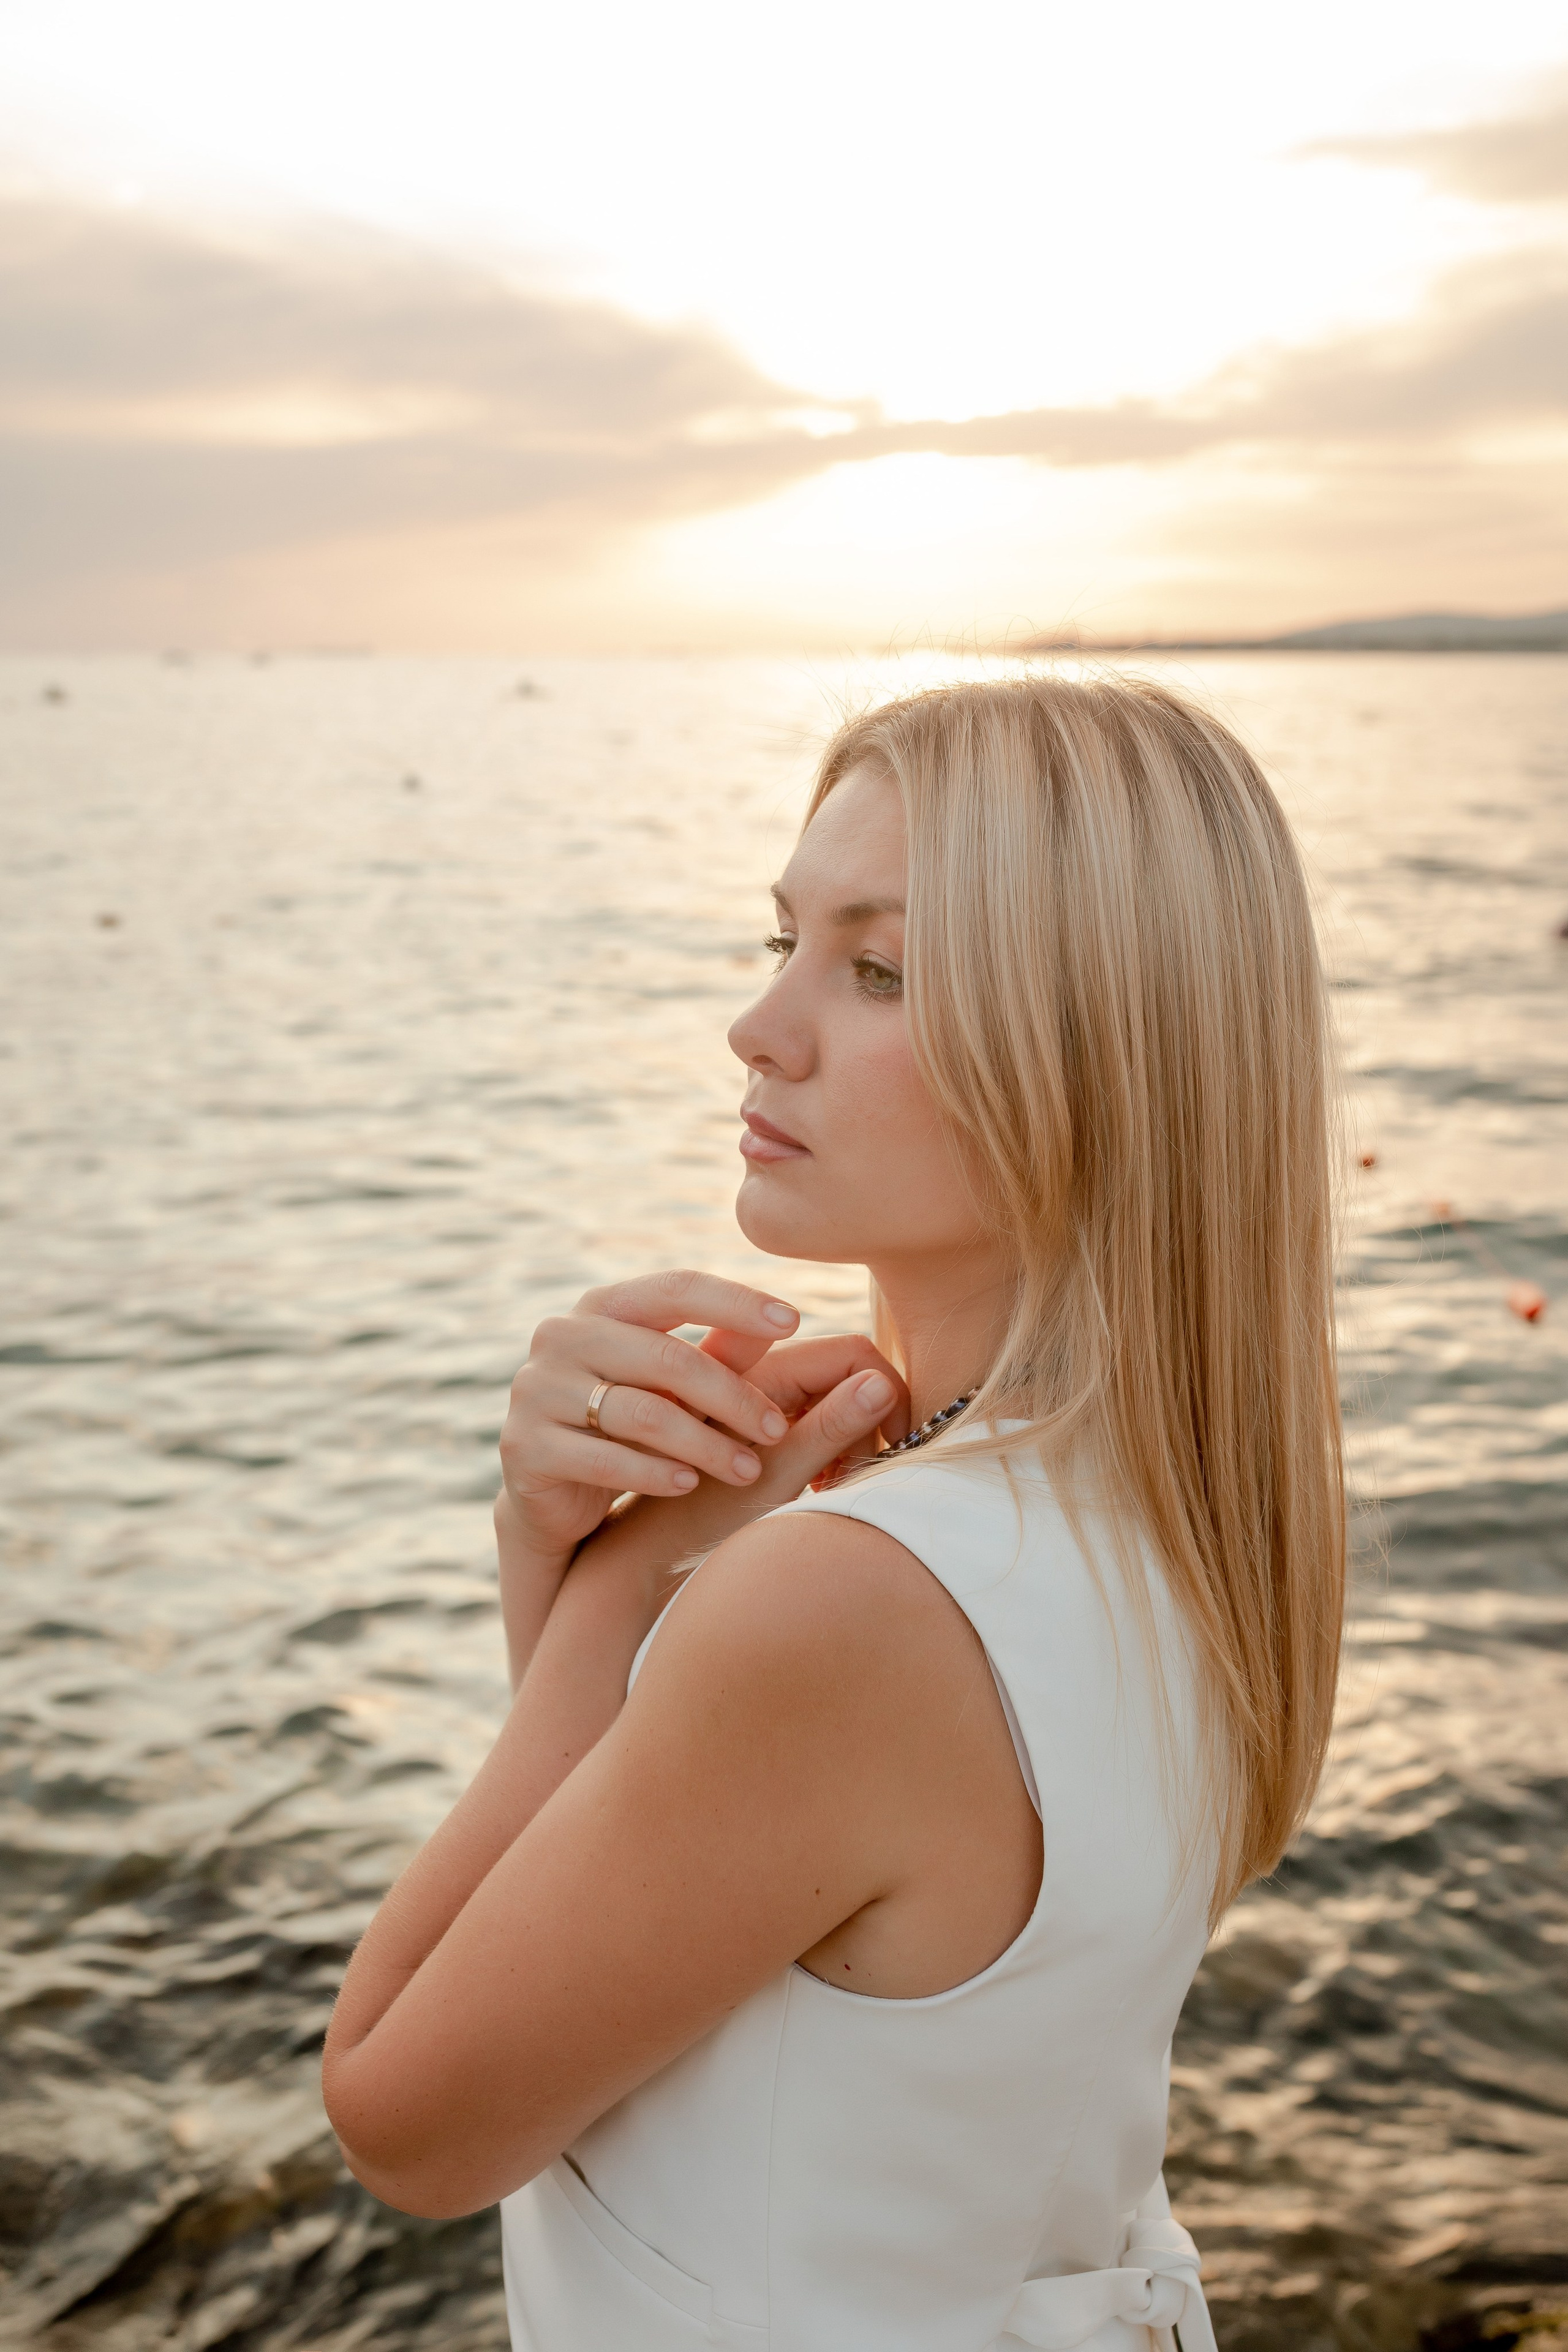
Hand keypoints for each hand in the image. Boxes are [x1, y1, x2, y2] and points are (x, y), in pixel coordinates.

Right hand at [498, 1270, 908, 1570]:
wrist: (553, 1491)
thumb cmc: (628, 1426)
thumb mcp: (675, 1387)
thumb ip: (721, 1353)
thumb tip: (787, 1323)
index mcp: (601, 1306)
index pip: (676, 1288)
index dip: (737, 1302)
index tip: (795, 1321)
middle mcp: (561, 1336)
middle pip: (667, 1357)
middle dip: (732, 1395)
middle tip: (778, 1430)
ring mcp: (536, 1390)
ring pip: (641, 1412)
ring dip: (705, 1445)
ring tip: (749, 1470)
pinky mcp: (524, 1446)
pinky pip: (605, 1458)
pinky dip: (655, 1473)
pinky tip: (690, 1485)